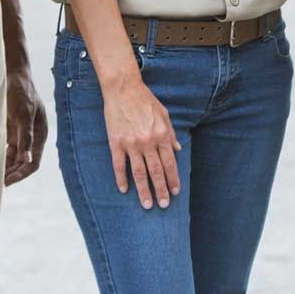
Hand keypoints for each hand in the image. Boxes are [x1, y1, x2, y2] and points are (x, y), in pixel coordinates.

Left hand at [4, 58, 47, 185]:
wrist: (11, 73)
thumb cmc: (21, 91)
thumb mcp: (23, 114)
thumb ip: (25, 137)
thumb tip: (27, 159)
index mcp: (39, 134)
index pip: (33, 163)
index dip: (21, 174)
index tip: (6, 181)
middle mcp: (30, 137)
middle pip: (23, 163)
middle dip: (11, 174)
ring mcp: (19, 134)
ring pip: (13, 159)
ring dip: (4, 167)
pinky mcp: (9, 130)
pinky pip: (5, 150)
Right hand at [102, 71, 180, 208]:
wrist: (123, 88)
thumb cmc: (145, 100)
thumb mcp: (164, 113)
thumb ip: (171, 133)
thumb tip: (178, 149)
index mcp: (162, 135)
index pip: (169, 163)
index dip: (173, 179)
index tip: (175, 192)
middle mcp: (148, 141)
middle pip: (156, 171)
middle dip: (161, 190)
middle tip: (164, 205)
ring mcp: (131, 143)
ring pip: (139, 173)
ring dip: (144, 190)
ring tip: (147, 204)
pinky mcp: (116, 142)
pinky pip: (119, 165)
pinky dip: (121, 179)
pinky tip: (124, 190)